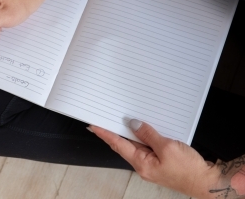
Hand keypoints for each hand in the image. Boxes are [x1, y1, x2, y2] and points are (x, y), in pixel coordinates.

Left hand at [90, 120, 220, 198]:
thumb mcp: (167, 148)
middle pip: (124, 145)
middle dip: (114, 132)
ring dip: (129, 133)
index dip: (104, 134)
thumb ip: (148, 135)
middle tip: (104, 118)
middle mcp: (143, 165)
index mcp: (141, 163)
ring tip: (122, 120)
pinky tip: (144, 129)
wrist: (206, 182)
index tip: (93, 125)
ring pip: (136, 145)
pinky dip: (143, 137)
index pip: (117, 144)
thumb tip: (133, 124)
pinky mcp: (160, 162)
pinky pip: (147, 147)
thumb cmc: (189, 170)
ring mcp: (151, 164)